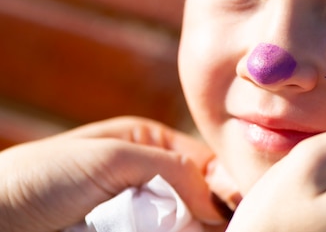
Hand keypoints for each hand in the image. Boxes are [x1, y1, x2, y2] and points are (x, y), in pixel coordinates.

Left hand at [0, 116, 232, 231]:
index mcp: (147, 143)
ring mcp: (135, 214)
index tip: (242, 204)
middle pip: (198, 197)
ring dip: (195, 230)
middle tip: (229, 225)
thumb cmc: (43, 177)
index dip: (224, 182)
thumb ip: (173, 168)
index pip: (203, 161)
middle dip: (212, 213)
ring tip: (214, 231)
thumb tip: (217, 205)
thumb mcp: (113, 156)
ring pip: (183, 225)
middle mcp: (146, 177)